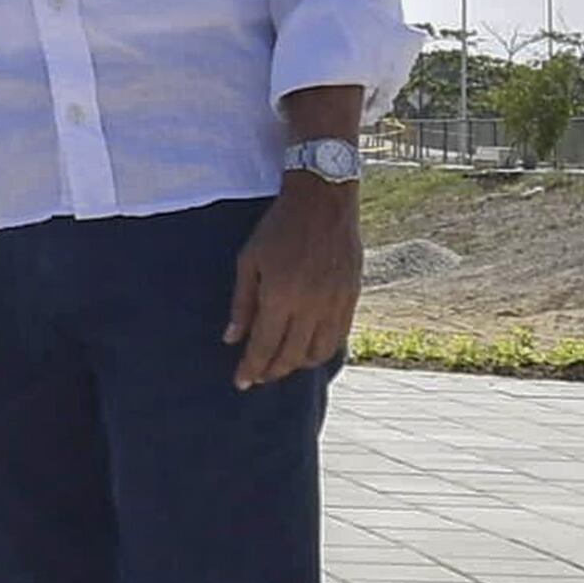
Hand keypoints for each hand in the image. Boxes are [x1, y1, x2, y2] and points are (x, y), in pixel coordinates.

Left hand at [225, 174, 359, 388]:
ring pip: (318, 353)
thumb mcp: (249, 260)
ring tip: (281, 362)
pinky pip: (338, 337)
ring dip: (297, 364)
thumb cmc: (279, 227)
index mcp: (281, 294)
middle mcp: (311, 305)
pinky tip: (306, 348)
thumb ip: (241, 303)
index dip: (251, 369)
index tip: (241, 382)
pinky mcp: (352, 298)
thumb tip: (231, 339)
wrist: (323, 200)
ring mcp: (335, 303)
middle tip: (258, 375)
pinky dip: (321, 349)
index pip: (264, 346)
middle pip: (291, 356)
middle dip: (271, 371)